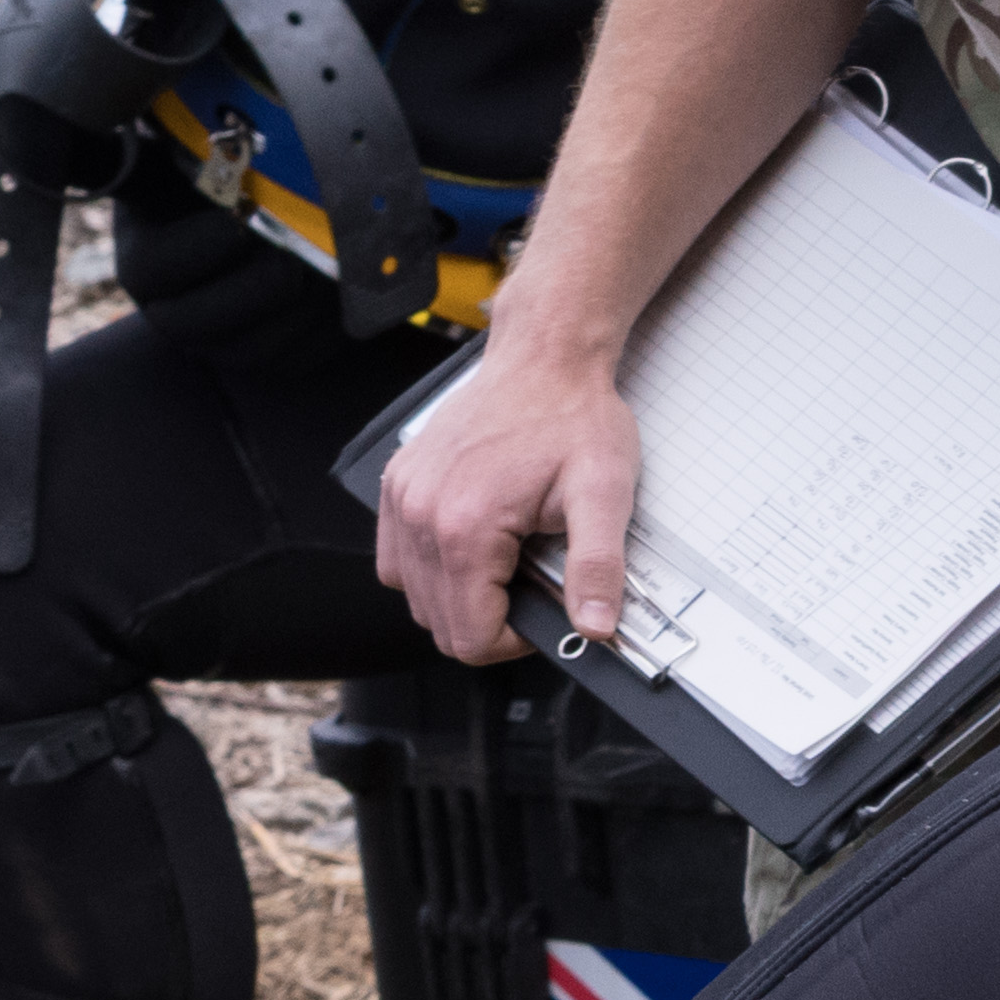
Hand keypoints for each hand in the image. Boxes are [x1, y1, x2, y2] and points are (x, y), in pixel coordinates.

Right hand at [369, 330, 636, 662]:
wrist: (545, 357)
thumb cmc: (572, 416)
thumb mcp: (603, 496)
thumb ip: (597, 569)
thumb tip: (596, 628)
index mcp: (464, 526)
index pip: (469, 638)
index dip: (514, 641)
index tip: (542, 611)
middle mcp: (420, 512)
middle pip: (439, 624)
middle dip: (488, 621)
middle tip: (530, 585)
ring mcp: (402, 496)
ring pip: (414, 595)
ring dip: (458, 598)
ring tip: (504, 565)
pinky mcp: (398, 482)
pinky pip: (396, 557)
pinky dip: (430, 568)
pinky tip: (472, 547)